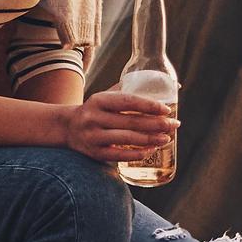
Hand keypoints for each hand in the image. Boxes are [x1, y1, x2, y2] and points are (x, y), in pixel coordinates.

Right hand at [55, 90, 177, 165]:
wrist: (67, 127)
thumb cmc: (96, 109)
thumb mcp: (106, 96)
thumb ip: (130, 90)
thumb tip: (170, 86)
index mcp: (99, 100)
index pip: (128, 101)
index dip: (149, 106)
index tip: (166, 109)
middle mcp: (94, 118)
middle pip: (131, 121)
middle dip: (156, 124)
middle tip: (174, 124)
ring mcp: (93, 136)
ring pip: (127, 138)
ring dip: (150, 139)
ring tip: (166, 138)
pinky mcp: (95, 153)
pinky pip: (119, 155)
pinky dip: (137, 153)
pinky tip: (151, 150)